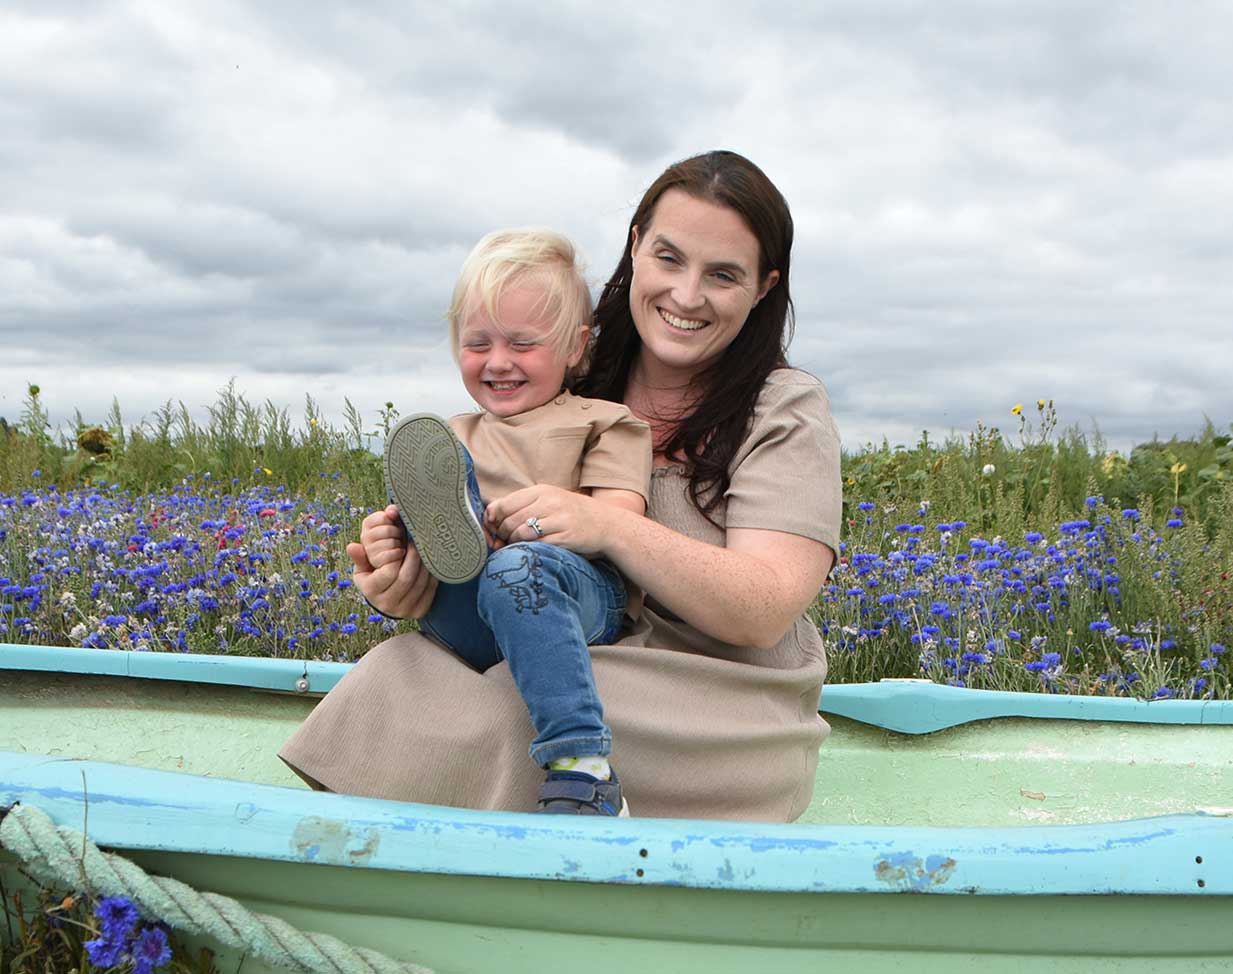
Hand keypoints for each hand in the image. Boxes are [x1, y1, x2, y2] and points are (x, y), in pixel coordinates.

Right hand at [345, 504, 437, 618]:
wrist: (387, 600)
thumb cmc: (374, 578)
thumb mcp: (364, 569)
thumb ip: (360, 557)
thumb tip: (352, 546)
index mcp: (371, 592)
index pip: (388, 572)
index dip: (397, 556)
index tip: (401, 546)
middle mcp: (387, 605)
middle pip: (406, 578)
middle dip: (415, 558)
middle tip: (417, 544)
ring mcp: (404, 611)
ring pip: (420, 583)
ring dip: (425, 564)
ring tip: (425, 551)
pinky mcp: (419, 611)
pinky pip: (430, 590)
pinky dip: (432, 574)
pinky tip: (431, 564)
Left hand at [485, 485, 610, 555]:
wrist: (605, 523)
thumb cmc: (570, 512)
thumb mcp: (548, 499)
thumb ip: (521, 504)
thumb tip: (489, 513)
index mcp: (541, 490)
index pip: (505, 504)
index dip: (493, 519)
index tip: (492, 528)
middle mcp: (549, 502)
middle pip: (511, 520)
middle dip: (502, 534)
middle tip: (502, 541)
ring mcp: (559, 519)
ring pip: (521, 533)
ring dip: (513, 543)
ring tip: (515, 546)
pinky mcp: (566, 537)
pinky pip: (537, 545)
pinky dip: (528, 549)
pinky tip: (530, 550)